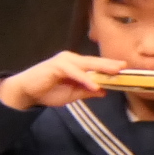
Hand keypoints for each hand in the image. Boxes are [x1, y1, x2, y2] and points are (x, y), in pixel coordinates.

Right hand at [0, 51, 118, 110]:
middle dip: (110, 64)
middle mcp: (71, 60)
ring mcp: (64, 61)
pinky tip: (94, 84)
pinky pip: (74, 72)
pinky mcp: (56, 66)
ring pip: (86, 64)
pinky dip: (85, 79)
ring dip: (101, 69)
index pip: (96, 66)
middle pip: (94, 62)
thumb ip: (87, 91)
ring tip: (115, 72)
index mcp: (76, 65)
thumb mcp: (72, 94)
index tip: (125, 70)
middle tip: (125, 66)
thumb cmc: (48, 91)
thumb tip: (104, 91)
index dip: (110, 67)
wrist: (27, 92)